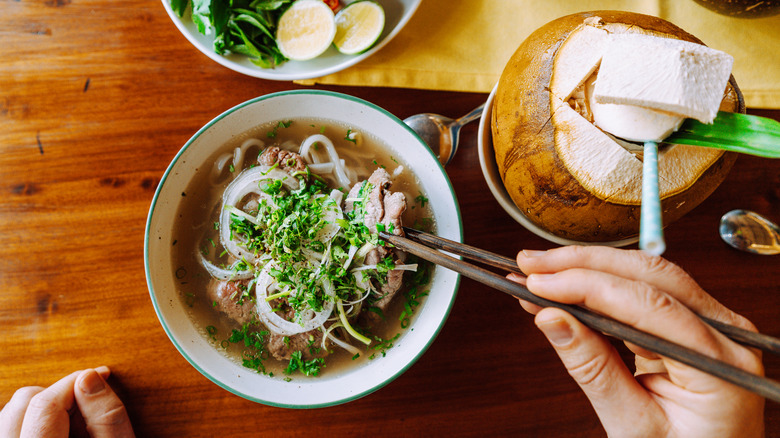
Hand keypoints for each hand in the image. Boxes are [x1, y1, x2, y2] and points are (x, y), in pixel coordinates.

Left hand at [0, 366, 134, 437]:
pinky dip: (32, 421)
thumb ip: (107, 418)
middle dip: (59, 392)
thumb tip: (91, 377)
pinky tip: (57, 431)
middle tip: (89, 399)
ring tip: (74, 419)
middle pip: (24, 401)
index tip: (100, 376)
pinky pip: (11, 426)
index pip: (47, 403)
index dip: (77, 381)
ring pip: (12, 412)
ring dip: (43, 407)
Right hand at [509, 246, 763, 437]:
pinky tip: (565, 290)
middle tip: (531, 264)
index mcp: (722, 365)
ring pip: (646, 275)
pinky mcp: (693, 326)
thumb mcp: (633, 426)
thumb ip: (593, 369)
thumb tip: (552, 317)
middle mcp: (727, 335)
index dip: (588, 286)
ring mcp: (714, 327)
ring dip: (588, 270)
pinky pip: (644, 293)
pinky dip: (600, 289)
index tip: (539, 283)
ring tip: (540, 274)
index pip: (649, 304)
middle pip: (651, 274)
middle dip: (584, 264)